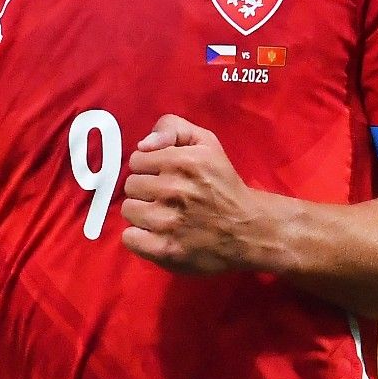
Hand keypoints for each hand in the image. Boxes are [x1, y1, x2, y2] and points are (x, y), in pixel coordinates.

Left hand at [120, 114, 269, 274]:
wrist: (248, 230)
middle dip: (146, 190)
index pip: (136, 160)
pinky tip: (156, 234)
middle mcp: (175, 189)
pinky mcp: (166, 249)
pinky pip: (130, 238)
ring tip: (162, 216)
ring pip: (128, 210)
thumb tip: (142, 145)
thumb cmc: (223, 184)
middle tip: (165, 197)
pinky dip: (139, 237)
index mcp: (184, 161)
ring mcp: (169, 222)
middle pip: (131, 186)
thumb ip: (172, 128)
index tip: (163, 176)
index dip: (149, 168)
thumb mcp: (206, 142)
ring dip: (142, 213)